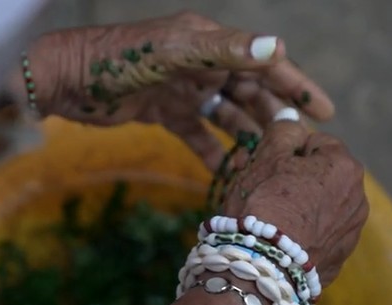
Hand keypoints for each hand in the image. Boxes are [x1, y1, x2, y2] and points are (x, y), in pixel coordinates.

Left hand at [26, 12, 333, 167]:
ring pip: (226, 115)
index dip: (296, 85)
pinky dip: (211, 152)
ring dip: (246, 136)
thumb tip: (276, 45)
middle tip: (298, 146)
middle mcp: (200, 62)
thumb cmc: (117, 58)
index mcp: (209, 41)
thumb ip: (223, 50)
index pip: (264, 61)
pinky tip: (227, 175)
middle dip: (275, 115)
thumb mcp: (174, 51)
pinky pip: (196, 135)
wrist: (66, 80)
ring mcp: (182, 88)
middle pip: (250, 90)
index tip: (325, 111)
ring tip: (268, 164)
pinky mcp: (162, 112)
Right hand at [221, 117, 367, 285]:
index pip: (315, 142)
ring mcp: (351, 233)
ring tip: (268, 221)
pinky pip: (318, 237)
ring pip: (320, 207)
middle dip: (292, 179)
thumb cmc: (263, 205)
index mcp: (345, 166)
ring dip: (299, 207)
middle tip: (260, 192)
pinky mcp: (339, 261)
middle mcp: (359, 198)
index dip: (284, 151)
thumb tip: (291, 118)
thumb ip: (282, 131)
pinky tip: (278, 243)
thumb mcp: (266, 157)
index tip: (263, 167)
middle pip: (319, 176)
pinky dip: (302, 235)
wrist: (263, 268)